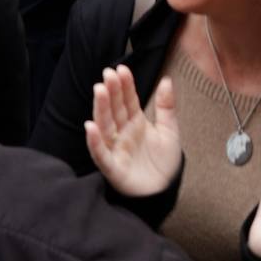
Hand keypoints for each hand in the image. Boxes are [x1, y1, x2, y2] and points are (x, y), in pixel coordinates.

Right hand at [83, 66, 181, 197]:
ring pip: (105, 127)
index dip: (124, 85)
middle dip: (111, 92)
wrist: (165, 191)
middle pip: (114, 110)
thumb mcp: (170, 131)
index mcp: (135, 122)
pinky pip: (101, 154)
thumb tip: (166, 80)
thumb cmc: (164, 162)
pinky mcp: (113, 168)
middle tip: (108, 74)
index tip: (121, 69)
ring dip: (100, 109)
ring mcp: (116, 149)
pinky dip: (95, 141)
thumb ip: (166, 107)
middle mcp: (122, 133)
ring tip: (99, 91)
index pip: (128, 100)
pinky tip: (90, 127)